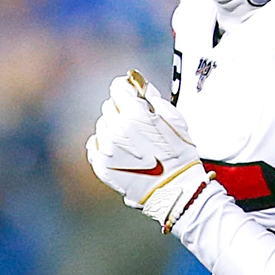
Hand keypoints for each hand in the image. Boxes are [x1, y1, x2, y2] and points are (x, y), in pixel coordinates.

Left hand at [86, 70, 211, 231]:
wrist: (174, 189)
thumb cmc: (178, 158)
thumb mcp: (175, 119)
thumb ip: (153, 97)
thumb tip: (140, 84)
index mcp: (135, 115)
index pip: (117, 88)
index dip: (126, 89)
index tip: (130, 92)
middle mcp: (116, 129)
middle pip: (109, 106)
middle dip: (122, 109)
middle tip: (137, 122)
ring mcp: (107, 148)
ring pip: (102, 125)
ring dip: (114, 127)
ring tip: (132, 140)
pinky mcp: (101, 165)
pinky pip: (95, 145)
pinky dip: (105, 144)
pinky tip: (121, 151)